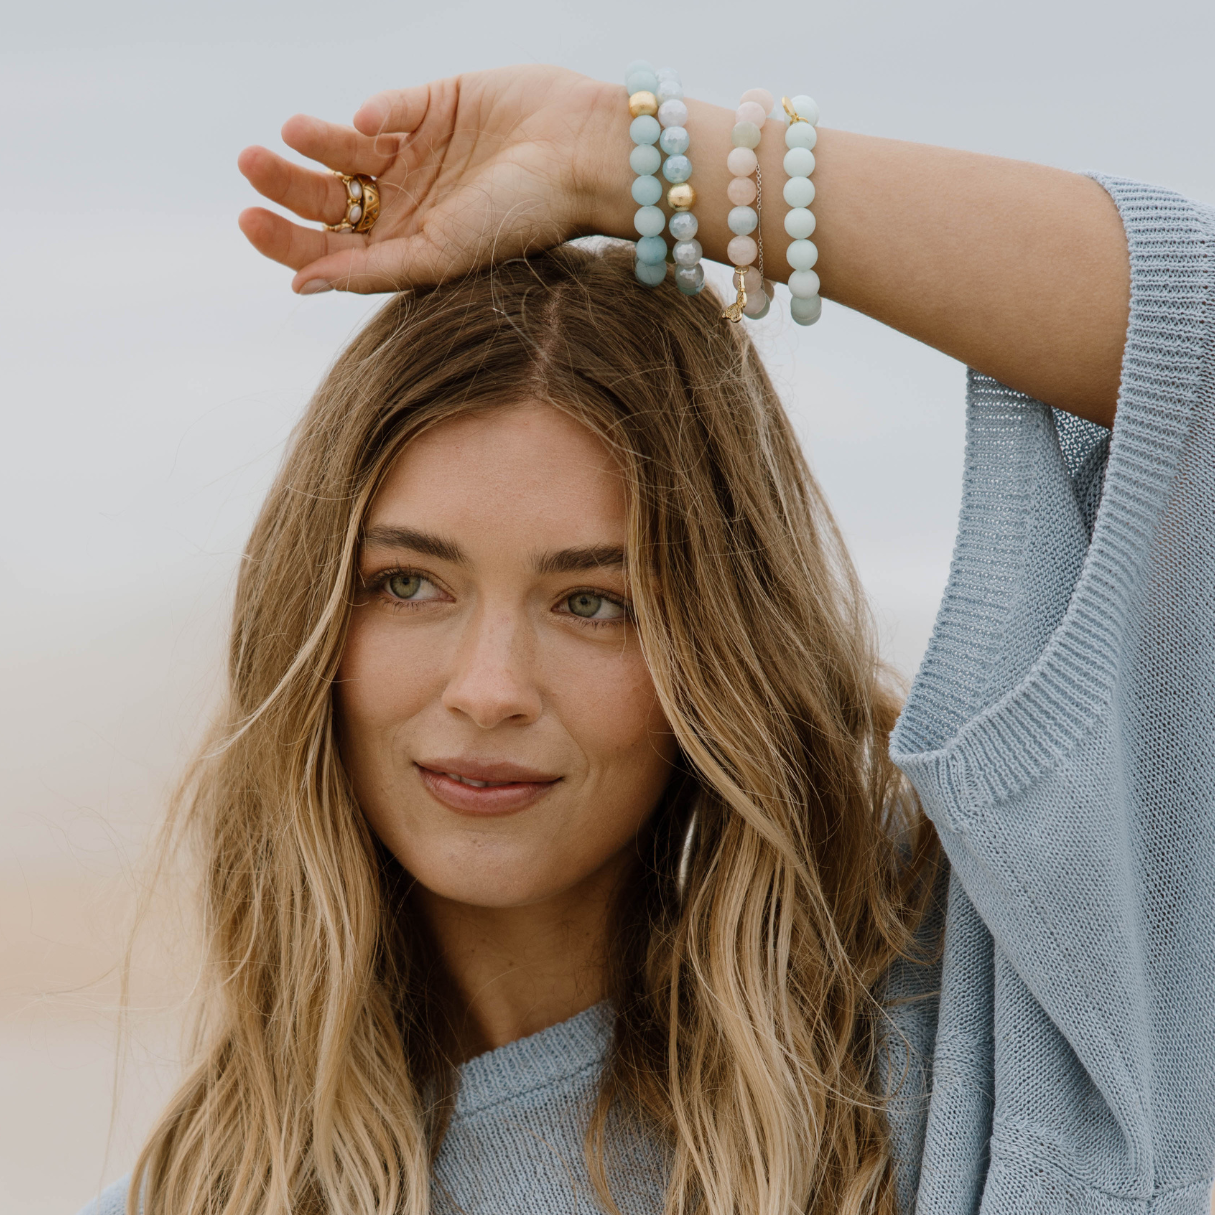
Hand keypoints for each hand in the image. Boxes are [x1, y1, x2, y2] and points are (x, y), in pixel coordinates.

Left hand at [238, 66, 625, 293]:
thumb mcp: (441, 255)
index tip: (249, 219)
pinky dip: (376, 111)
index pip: (329, 250)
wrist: (582, 157)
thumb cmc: (522, 218)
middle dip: (286, 184)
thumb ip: (372, 270)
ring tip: (292, 131)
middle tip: (251, 164)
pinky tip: (374, 121)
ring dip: (313, 140)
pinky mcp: (433, 105)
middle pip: (327, 199)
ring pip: (344, 149)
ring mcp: (417, 155)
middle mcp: (405, 205)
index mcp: (404, 249)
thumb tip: (300, 285)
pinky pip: (389, 107)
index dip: (285, 239)